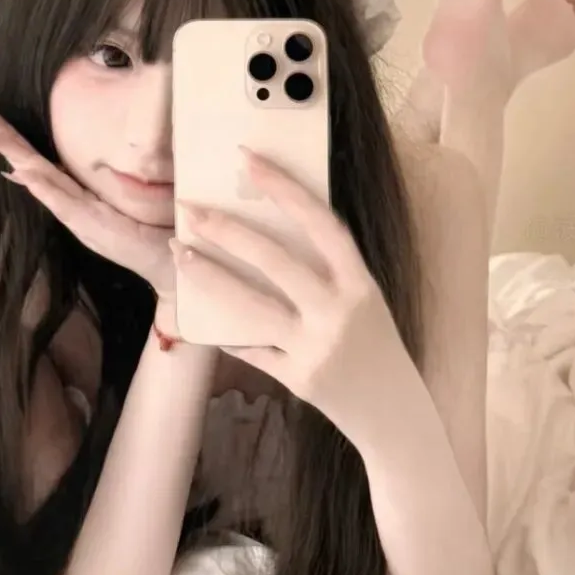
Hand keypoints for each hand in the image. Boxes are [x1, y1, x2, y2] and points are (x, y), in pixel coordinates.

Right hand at [0, 108, 175, 299]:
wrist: (171, 262)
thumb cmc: (156, 226)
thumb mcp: (131, 193)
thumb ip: (112, 176)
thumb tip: (99, 150)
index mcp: (79, 196)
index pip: (40, 162)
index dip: (14, 140)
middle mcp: (73, 206)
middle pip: (31, 167)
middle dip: (4, 141)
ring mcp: (80, 218)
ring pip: (41, 180)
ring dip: (16, 156)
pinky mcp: (93, 228)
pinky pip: (64, 202)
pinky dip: (44, 187)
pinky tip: (25, 172)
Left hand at [173, 149, 417, 438]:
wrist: (395, 414)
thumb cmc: (375, 346)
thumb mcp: (365, 301)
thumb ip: (328, 272)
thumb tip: (268, 231)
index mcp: (360, 284)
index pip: (321, 223)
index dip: (284, 189)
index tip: (249, 160)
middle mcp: (339, 313)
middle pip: (275, 261)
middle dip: (226, 231)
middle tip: (189, 209)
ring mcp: (316, 348)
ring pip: (251, 306)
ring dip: (209, 276)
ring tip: (179, 252)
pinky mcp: (298, 379)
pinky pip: (251, 349)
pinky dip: (226, 333)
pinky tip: (200, 318)